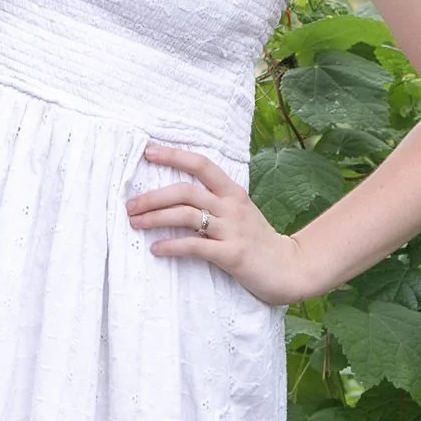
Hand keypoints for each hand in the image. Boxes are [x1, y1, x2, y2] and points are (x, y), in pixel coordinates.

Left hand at [127, 141, 310, 305]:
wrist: (290, 268)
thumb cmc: (259, 241)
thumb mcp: (241, 212)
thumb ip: (216, 202)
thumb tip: (177, 197)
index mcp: (233, 192)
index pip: (201, 164)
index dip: (174, 155)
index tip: (148, 152)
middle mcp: (232, 206)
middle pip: (186, 191)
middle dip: (153, 196)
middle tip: (130, 205)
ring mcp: (232, 230)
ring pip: (186, 215)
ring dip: (156, 218)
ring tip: (136, 223)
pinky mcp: (231, 254)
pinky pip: (195, 246)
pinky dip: (172, 246)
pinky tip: (156, 249)